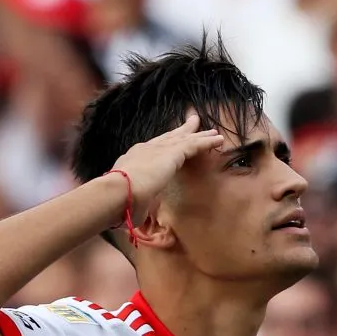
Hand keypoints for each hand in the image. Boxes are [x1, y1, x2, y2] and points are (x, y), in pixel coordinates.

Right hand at [109, 115, 223, 223]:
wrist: (117, 191)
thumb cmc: (118, 200)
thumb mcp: (127, 199)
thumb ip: (135, 203)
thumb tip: (134, 213)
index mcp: (133, 160)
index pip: (152, 149)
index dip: (164, 144)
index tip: (172, 141)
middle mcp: (145, 149)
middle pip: (169, 137)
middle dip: (182, 131)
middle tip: (193, 122)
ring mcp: (159, 149)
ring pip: (184, 139)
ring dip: (200, 136)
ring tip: (213, 133)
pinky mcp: (172, 153)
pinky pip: (195, 144)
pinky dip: (207, 142)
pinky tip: (219, 140)